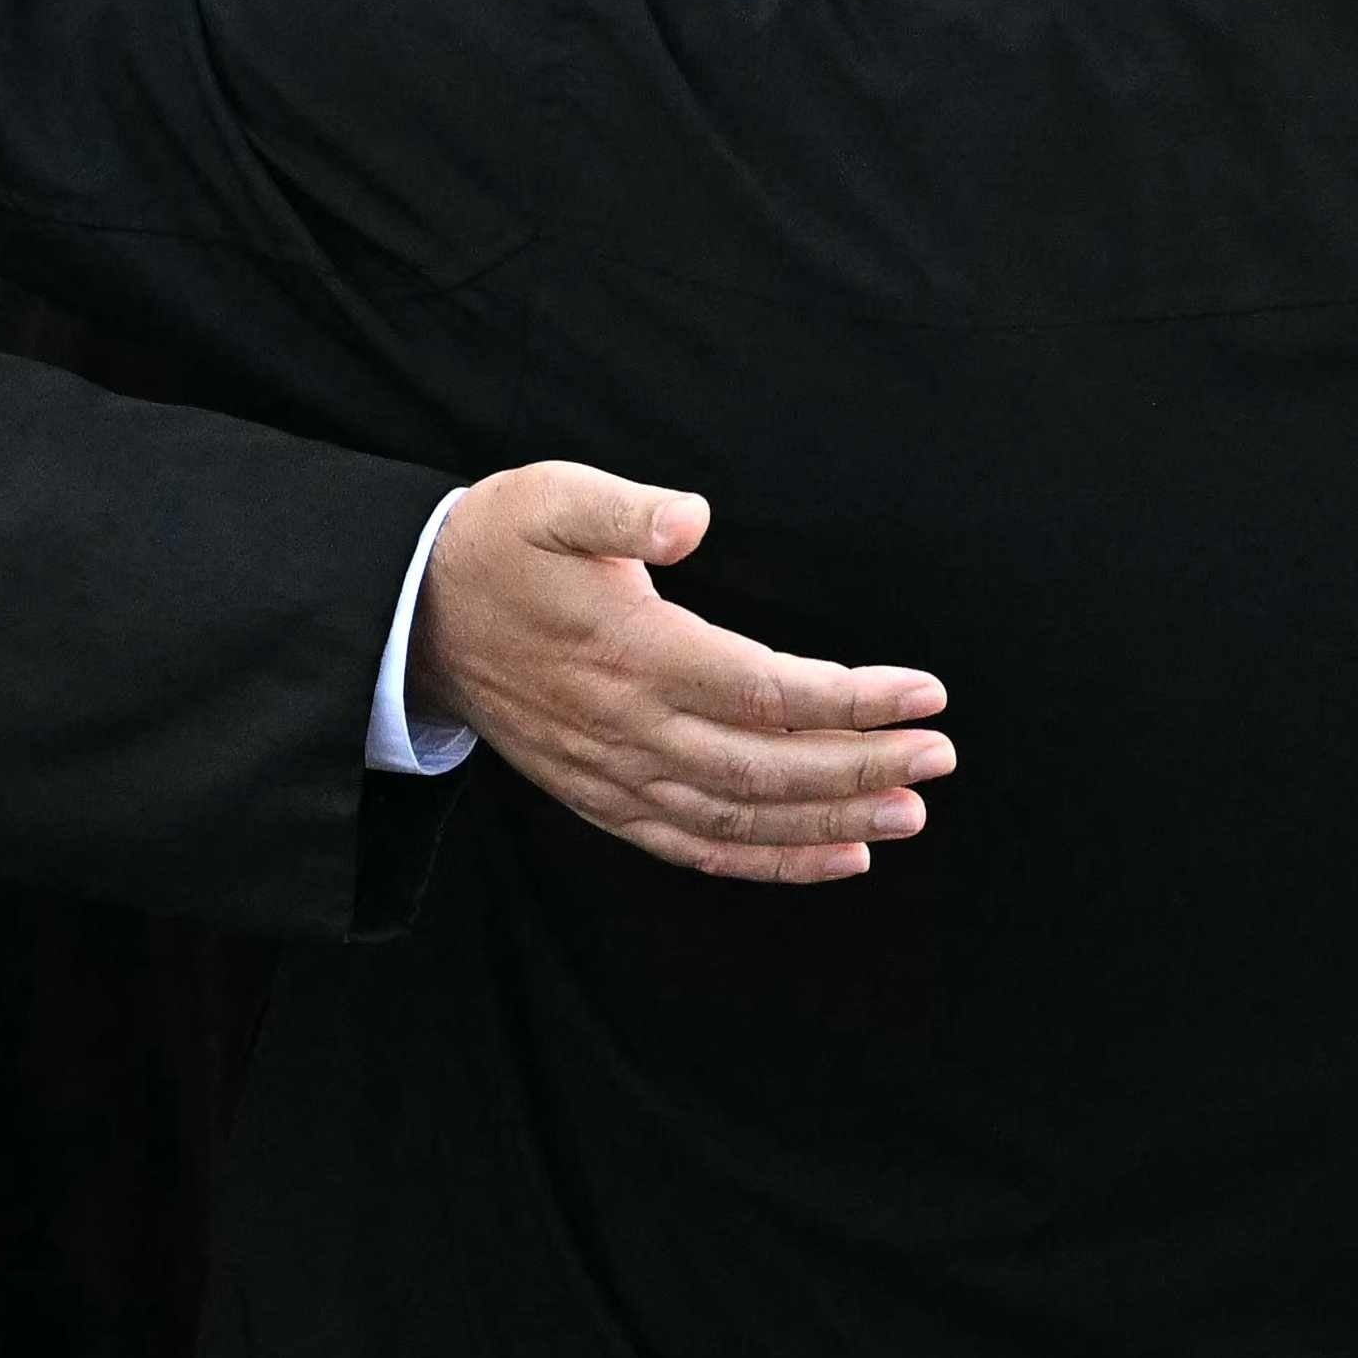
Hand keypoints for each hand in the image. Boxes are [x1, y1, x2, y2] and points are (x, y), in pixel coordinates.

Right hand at [416, 466, 951, 884]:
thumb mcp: (552, 498)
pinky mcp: (605, 799)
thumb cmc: (501, 545)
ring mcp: (617, 775)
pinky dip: (770, 859)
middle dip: (862, 766)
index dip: (853, 700)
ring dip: (828, 821)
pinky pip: (698, 845)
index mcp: (635, 653)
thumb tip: (692, 516)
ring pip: (740, 816)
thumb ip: (625, 508)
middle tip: (940, 756)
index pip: (767, 692)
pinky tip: (834, 854)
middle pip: (768, 766)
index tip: (928, 694)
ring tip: (907, 812)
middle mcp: (632, 729)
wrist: (417, 618)